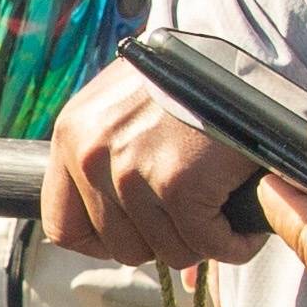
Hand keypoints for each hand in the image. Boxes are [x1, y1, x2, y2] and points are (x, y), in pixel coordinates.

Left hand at [42, 61, 270, 270]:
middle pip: (121, 248)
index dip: (102, 243)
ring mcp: (133, 171)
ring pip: (167, 252)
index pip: (62, 227)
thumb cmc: (190, 82)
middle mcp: (93, 155)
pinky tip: (243, 219)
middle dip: (163, 240)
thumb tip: (111, 227)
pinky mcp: (179, 183)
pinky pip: (207, 245)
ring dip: (203, 239)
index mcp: (73, 135)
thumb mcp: (123, 106)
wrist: (244, 55)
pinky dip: (234, 243)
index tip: (136, 235)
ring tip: (221, 207)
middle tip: (193, 214)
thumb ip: (106, 156)